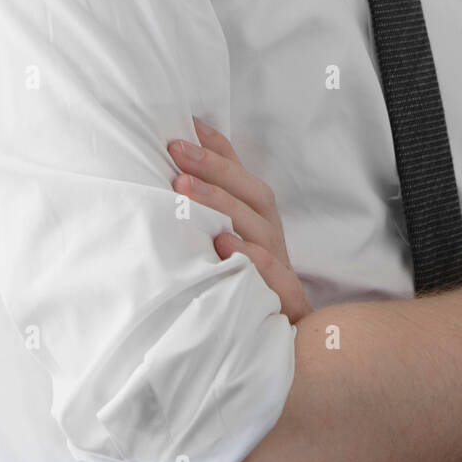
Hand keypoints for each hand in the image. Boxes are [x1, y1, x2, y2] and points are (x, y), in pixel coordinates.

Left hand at [167, 117, 314, 324]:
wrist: (283, 330)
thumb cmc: (248, 276)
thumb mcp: (228, 236)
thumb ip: (212, 197)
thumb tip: (184, 151)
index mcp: (258, 215)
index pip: (239, 174)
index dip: (215, 150)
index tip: (182, 130)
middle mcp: (270, 232)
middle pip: (250, 192)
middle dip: (213, 169)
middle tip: (176, 151)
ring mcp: (280, 262)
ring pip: (257, 225)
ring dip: (221, 204)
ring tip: (184, 188)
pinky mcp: (286, 294)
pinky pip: (273, 272)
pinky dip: (250, 256)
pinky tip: (223, 243)